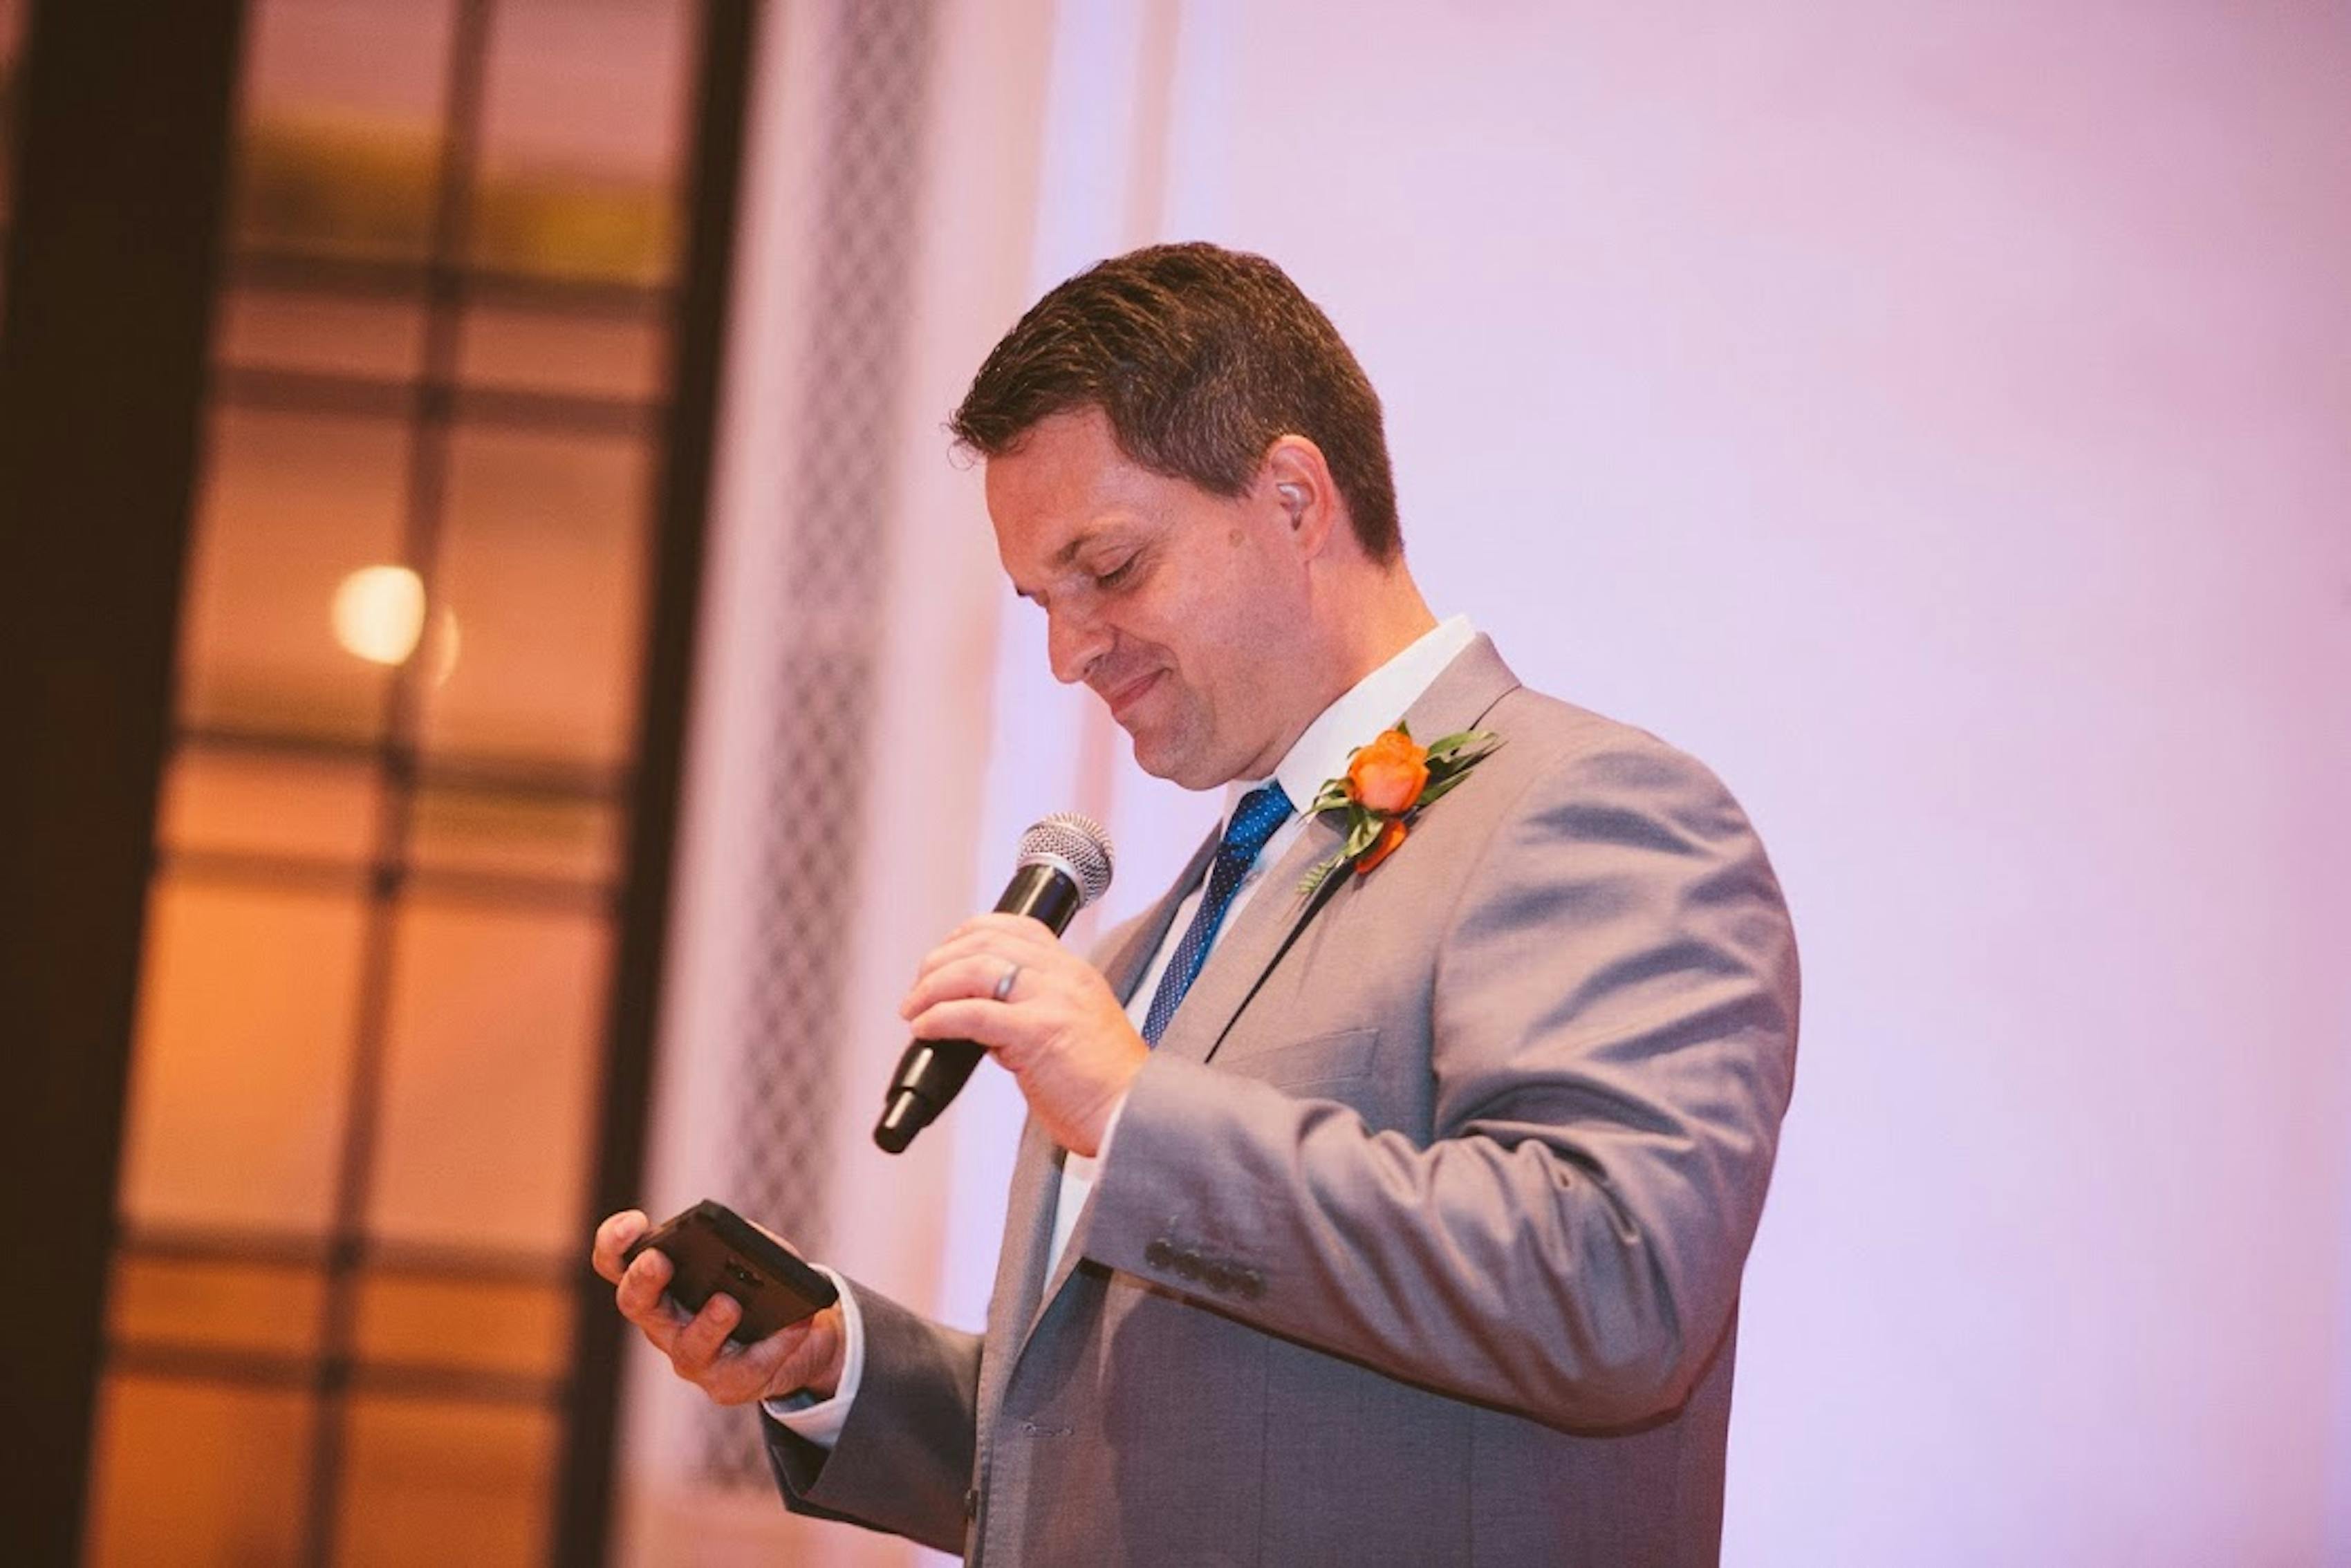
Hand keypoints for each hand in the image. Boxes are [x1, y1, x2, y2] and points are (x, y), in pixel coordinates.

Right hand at [591, 1209, 845, 1404]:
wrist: (801, 1331)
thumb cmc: (765, 1281)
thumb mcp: (757, 1251)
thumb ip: (747, 1243)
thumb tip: (745, 1247)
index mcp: (660, 1280)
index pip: (617, 1261)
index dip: (615, 1241)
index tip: (635, 1223)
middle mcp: (663, 1321)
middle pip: (635, 1302)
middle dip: (643, 1280)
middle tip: (659, 1261)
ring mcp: (690, 1356)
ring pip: (687, 1347)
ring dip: (707, 1325)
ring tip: (728, 1304)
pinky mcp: (725, 1384)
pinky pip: (747, 1369)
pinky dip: (776, 1345)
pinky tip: (796, 1325)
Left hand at [899, 912, 1146, 1155]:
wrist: (1132, 1116)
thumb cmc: (1101, 1086)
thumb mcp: (1071, 1029)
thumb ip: (1033, 1012)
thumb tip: (982, 1019)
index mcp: (1074, 971)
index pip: (1016, 927)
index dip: (968, 933)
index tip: (942, 955)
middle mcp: (1064, 975)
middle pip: (986, 941)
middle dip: (939, 961)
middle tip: (918, 989)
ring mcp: (1052, 1000)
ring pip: (974, 969)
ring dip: (931, 988)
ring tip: (914, 1010)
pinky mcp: (1038, 1031)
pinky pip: (973, 1013)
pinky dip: (939, 1017)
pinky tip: (925, 1029)